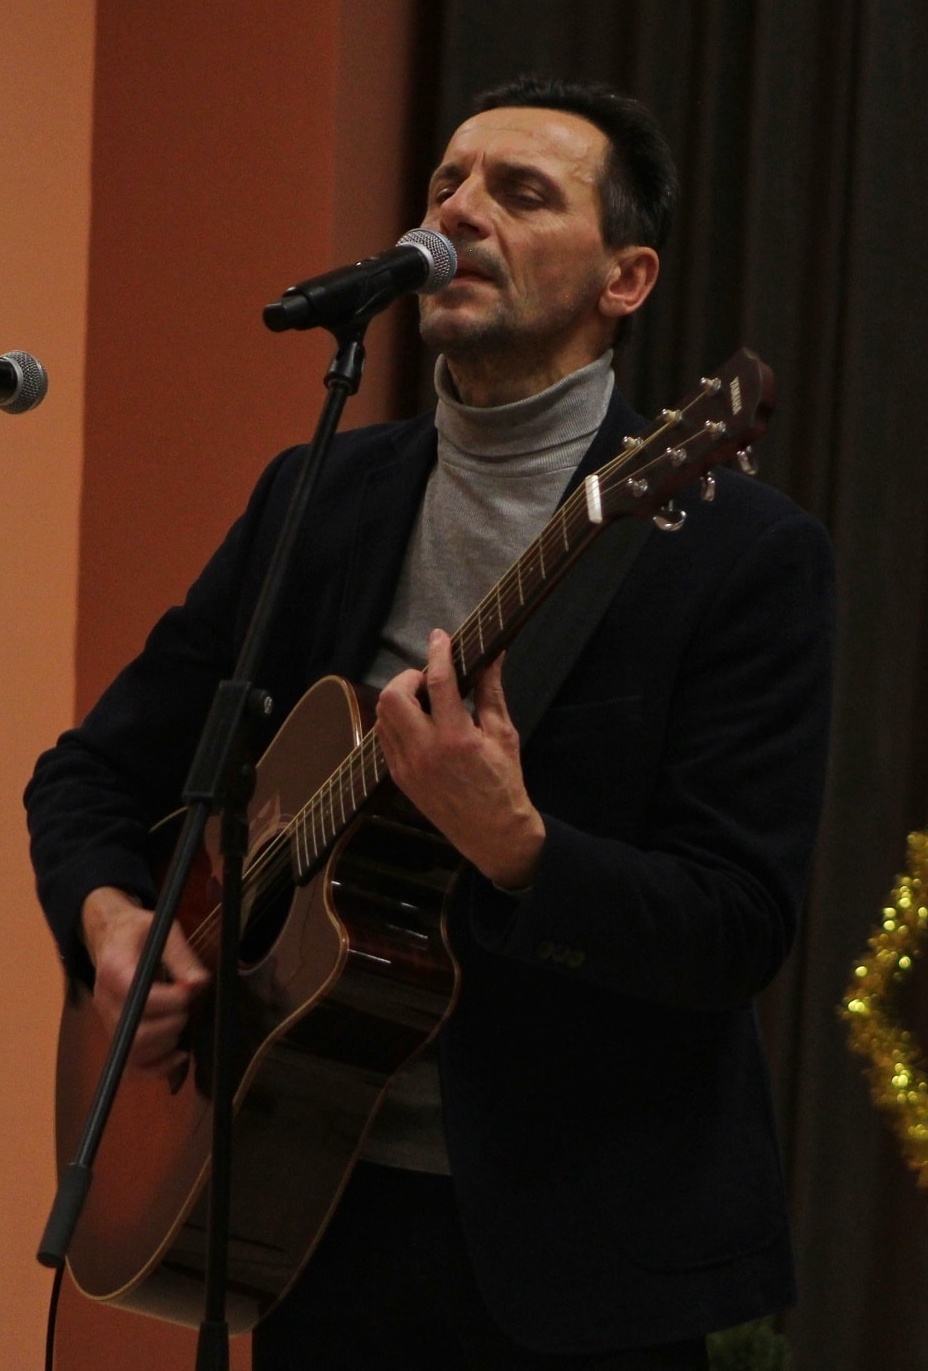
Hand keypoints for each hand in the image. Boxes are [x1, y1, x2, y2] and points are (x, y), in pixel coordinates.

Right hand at [81, 886, 209, 1078]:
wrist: (111, 937)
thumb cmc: (139, 931)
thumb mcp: (162, 929)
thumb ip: (181, 956)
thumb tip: (200, 984)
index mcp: (113, 968)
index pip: (136, 995)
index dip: (171, 999)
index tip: (192, 989)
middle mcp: (105, 1000)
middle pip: (136, 1031)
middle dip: (173, 1023)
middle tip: (188, 1008)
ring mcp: (108, 1022)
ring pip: (134, 1053)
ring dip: (168, 1044)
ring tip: (181, 1023)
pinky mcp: (116, 1035)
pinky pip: (132, 1067)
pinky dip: (159, 1067)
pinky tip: (179, 1054)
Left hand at [375, 629, 545, 888]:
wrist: (492, 832)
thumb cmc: (504, 782)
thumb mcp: (504, 734)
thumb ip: (492, 692)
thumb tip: (493, 656)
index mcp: (457, 738)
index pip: (438, 681)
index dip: (438, 652)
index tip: (440, 637)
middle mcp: (425, 750)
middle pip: (394, 696)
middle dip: (408, 678)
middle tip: (429, 680)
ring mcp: (406, 765)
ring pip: (383, 715)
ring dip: (400, 698)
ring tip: (424, 701)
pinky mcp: (398, 777)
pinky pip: (384, 737)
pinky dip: (396, 721)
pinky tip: (418, 723)